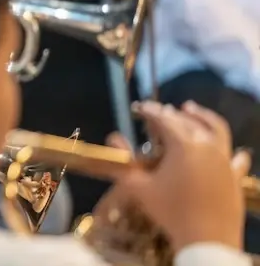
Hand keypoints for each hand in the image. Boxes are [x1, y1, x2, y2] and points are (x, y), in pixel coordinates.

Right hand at [95, 101, 246, 251]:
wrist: (206, 239)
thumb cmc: (170, 211)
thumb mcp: (138, 187)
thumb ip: (123, 162)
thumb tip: (112, 138)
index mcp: (183, 145)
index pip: (164, 119)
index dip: (150, 111)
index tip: (139, 108)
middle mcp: (207, 146)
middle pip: (188, 121)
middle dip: (171, 113)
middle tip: (158, 112)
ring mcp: (225, 160)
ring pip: (216, 129)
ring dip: (202, 117)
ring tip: (191, 110)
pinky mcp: (235, 176)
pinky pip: (235, 157)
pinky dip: (231, 150)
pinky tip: (232, 150)